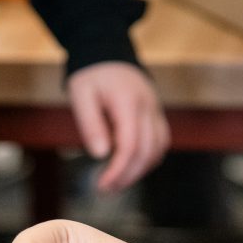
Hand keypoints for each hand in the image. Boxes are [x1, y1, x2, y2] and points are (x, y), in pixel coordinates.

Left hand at [67, 62, 169, 191]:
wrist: (108, 53)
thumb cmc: (91, 76)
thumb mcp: (81, 95)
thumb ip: (91, 124)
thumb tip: (101, 154)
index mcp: (128, 102)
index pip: (130, 145)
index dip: (118, 170)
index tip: (102, 185)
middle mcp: (148, 107)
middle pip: (147, 152)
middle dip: (128, 175)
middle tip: (107, 189)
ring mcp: (156, 110)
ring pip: (158, 149)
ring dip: (140, 171)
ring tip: (117, 182)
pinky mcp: (156, 114)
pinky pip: (160, 142)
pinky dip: (148, 159)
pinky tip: (131, 168)